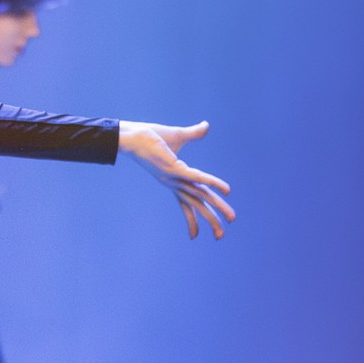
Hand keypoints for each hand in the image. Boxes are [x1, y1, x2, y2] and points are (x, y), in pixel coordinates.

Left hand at [117, 121, 233, 239]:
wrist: (132, 134)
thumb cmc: (150, 135)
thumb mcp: (178, 136)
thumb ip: (194, 133)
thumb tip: (206, 125)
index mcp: (174, 179)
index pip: (185, 203)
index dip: (191, 220)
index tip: (195, 236)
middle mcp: (174, 182)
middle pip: (196, 205)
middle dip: (209, 220)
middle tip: (221, 236)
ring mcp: (173, 177)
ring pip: (200, 195)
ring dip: (217, 208)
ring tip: (231, 219)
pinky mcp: (173, 168)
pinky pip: (197, 178)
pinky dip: (212, 182)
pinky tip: (226, 189)